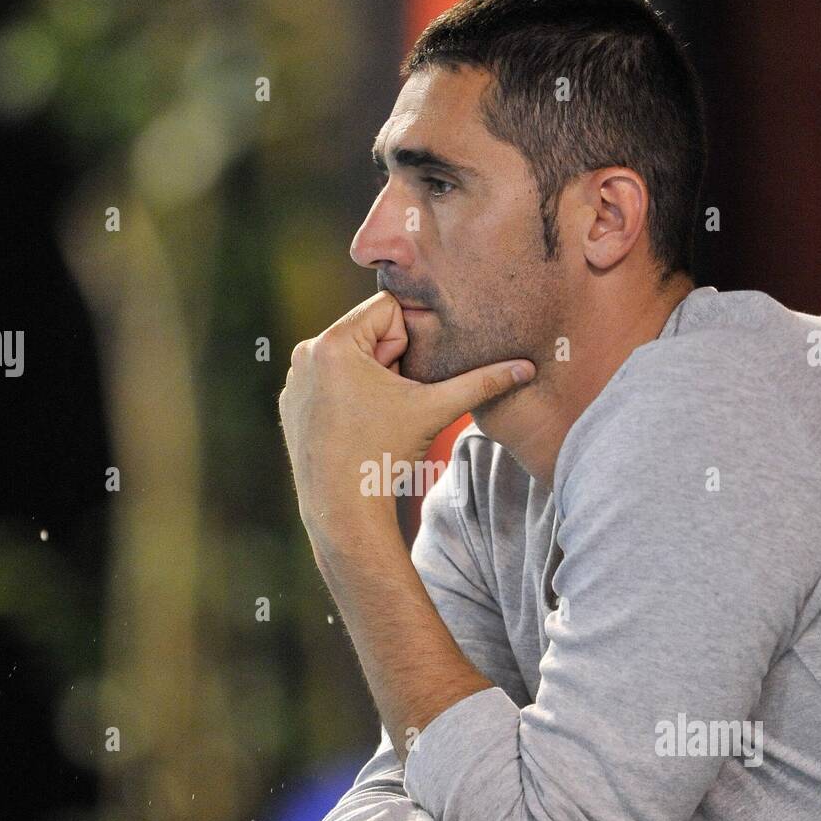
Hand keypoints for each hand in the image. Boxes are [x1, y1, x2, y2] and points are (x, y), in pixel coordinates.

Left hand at [278, 292, 534, 548]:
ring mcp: (295, 377)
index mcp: (335, 343)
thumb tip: (529, 367)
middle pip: (369, 333)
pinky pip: (330, 379)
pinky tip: (353, 427)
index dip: (408, 344)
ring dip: (370, 378)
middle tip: (390, 403)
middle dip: (389, 362)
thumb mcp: (435, 410)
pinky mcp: (291, 400)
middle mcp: (307, 352)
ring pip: (352, 356)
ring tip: (373, 417)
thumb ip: (481, 383)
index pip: (389, 310)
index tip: (402, 382)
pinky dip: (347, 395)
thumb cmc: (384, 456)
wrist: (342, 511)